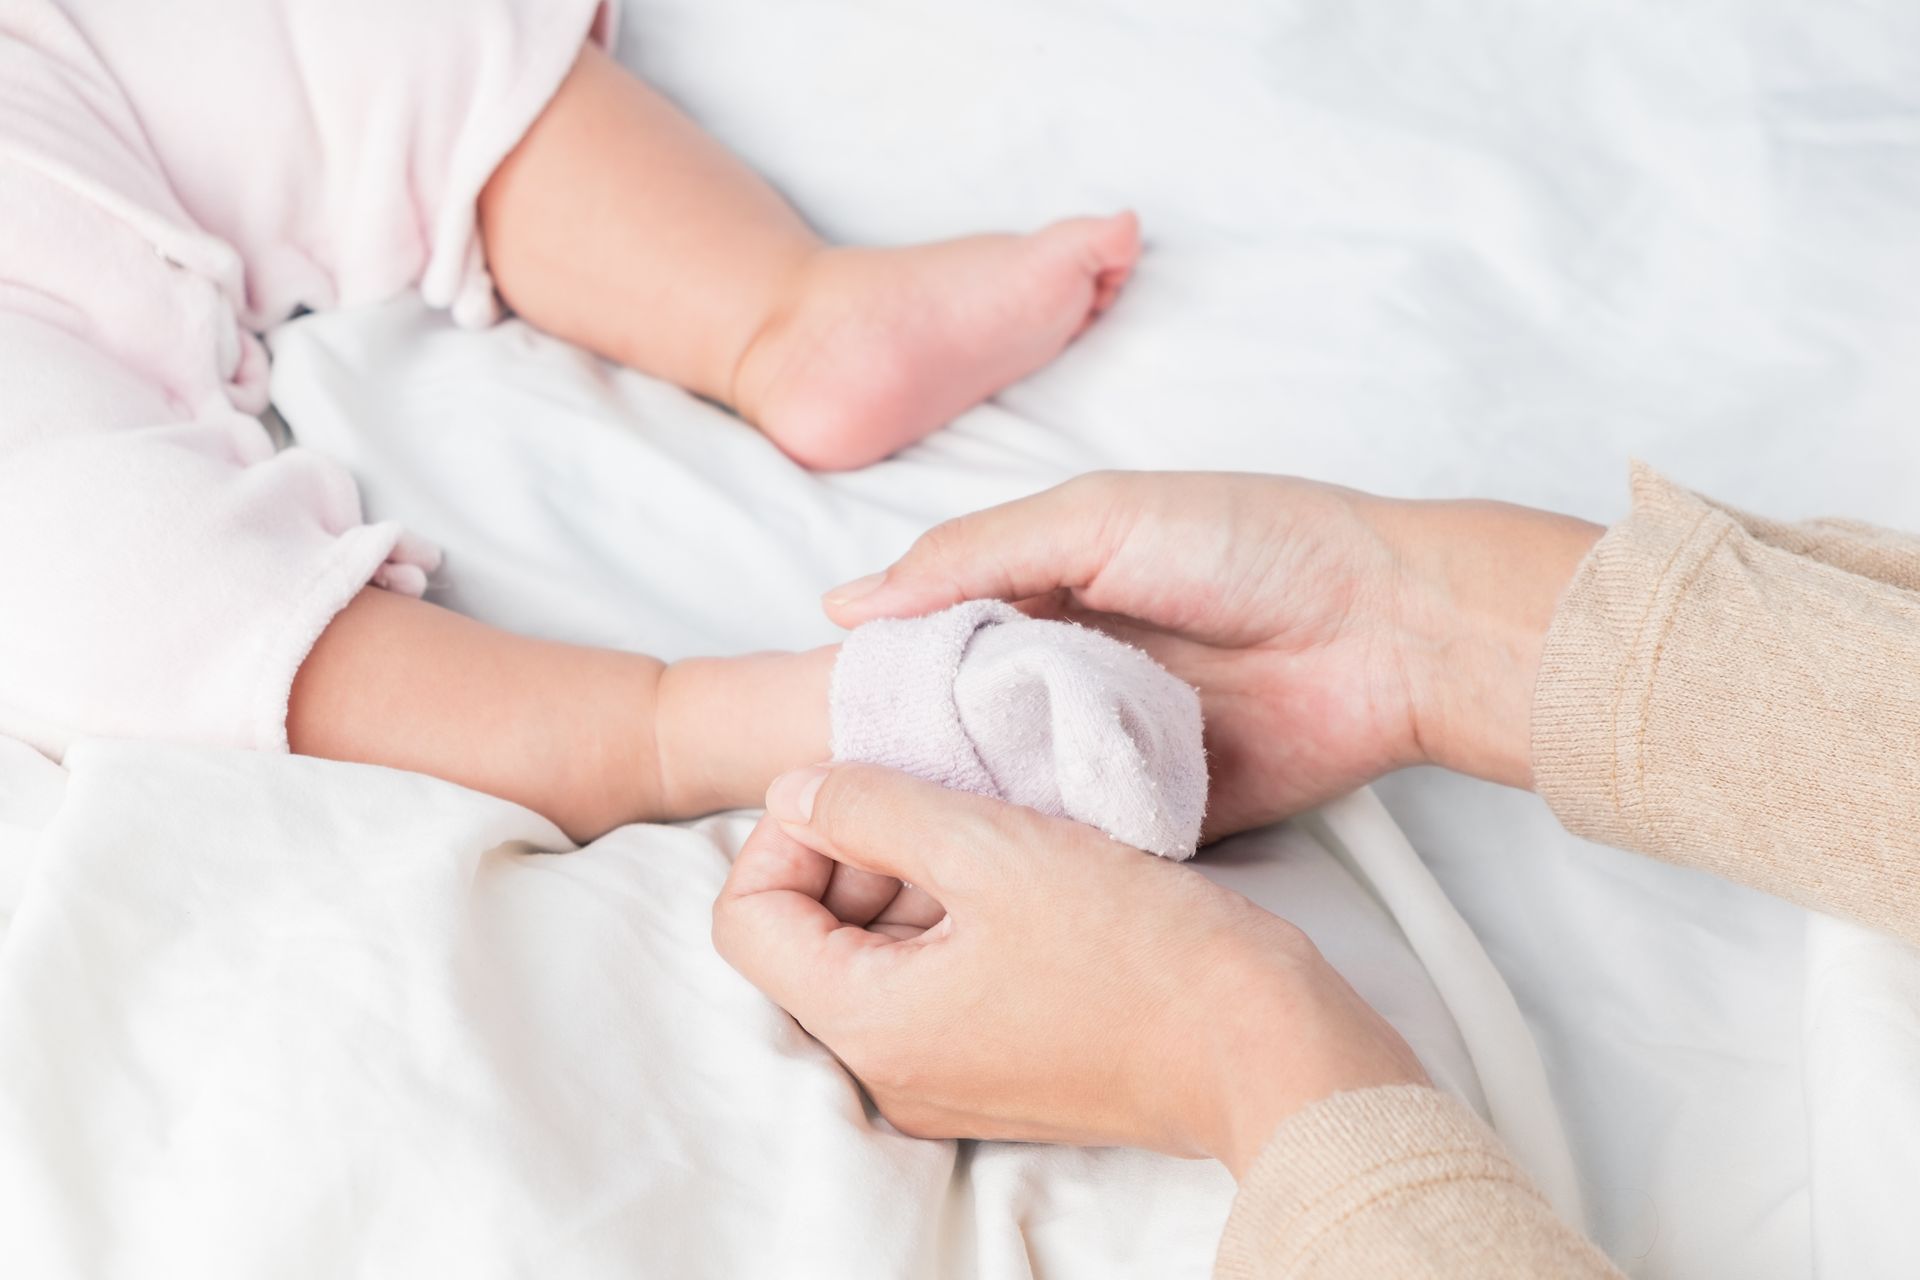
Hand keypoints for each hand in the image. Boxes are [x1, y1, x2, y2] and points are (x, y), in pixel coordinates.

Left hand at [711, 762, 1426, 1175]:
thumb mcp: (989, 847)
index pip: (746, 917)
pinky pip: (935, 978)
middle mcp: (890, 1069)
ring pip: (874, 951)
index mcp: (868, 1023)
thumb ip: (871, 807)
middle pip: (807, 935)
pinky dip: (956, 913)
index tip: (861, 784)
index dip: (785, 833)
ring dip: (912, 875)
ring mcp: (945, 1076)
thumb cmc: (1136, 948)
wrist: (1264, 1042)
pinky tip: (1023, 866)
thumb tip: (795, 788)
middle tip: (936, 795)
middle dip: (854, 850)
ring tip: (991, 824)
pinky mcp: (999, 1066)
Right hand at [824, 472, 1599, 834]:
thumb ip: (974, 556)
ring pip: (1009, 791)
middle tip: (841, 798)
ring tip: (895, 840)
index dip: (877, 677)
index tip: (816, 719)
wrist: (1388, 629)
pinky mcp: (1153, 814)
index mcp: (1042, 596)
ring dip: (970, 806)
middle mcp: (1063, 676)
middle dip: (914, 756)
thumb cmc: (1248, 545)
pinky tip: (984, 867)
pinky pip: (1077, 838)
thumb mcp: (1097, 518)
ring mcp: (1105, 749)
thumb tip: (845, 603)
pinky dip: (1041, 847)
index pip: (931, 642)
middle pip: (961, 726)